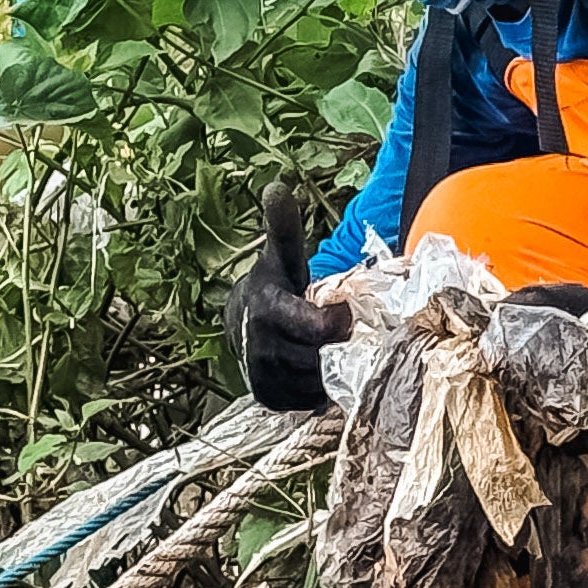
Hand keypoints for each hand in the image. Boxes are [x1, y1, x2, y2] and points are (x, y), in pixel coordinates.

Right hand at [227, 183, 354, 410]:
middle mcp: (261, 348)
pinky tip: (317, 367)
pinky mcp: (269, 399)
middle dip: (338, 346)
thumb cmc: (273, 284)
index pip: (319, 328)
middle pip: (323, 357)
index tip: (345, 311)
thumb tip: (277, 186)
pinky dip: (320, 388)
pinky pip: (310, 401)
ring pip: (319, 382)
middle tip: (345, 332)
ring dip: (331, 368)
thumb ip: (284, 227)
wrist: (242, 322)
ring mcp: (263, 377)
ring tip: (330, 348)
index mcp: (268, 310)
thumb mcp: (281, 256)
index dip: (340, 321)